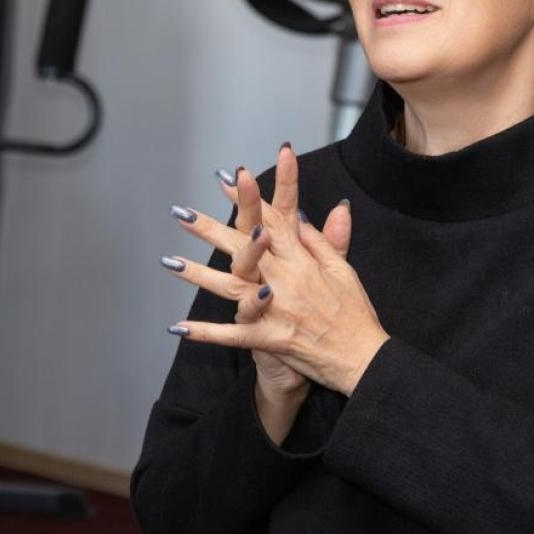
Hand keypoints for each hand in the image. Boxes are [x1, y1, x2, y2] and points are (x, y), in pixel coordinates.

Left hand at [171, 199, 388, 396]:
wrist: (363, 357)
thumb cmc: (355, 313)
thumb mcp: (343, 270)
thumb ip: (321, 240)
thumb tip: (302, 215)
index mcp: (303, 260)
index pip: (273, 220)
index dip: (250, 198)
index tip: (229, 177)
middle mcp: (287, 280)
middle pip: (243, 247)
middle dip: (211, 229)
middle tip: (182, 213)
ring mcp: (277, 309)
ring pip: (230, 287)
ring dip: (198, 275)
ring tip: (170, 262)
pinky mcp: (271, 338)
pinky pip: (233, 335)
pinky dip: (206, 332)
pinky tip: (179, 327)